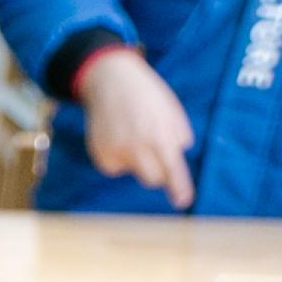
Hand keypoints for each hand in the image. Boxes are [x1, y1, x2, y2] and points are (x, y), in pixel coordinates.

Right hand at [77, 47, 196, 210]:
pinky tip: (117, 137)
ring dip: (137, 161)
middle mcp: (136, 146)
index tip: (183, 201)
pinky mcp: (99, 153)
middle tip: (157, 153)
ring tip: (133, 136)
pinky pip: (114, 167)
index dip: (179, 188)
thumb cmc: (146, 94)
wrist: (110, 80)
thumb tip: (177, 154)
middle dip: (158, 171)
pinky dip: (119, 157)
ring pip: (132, 171)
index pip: (173, 169)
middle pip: (152, 179)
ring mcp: (115, 150)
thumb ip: (178, 134)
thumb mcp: (172, 110)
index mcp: (160, 135)